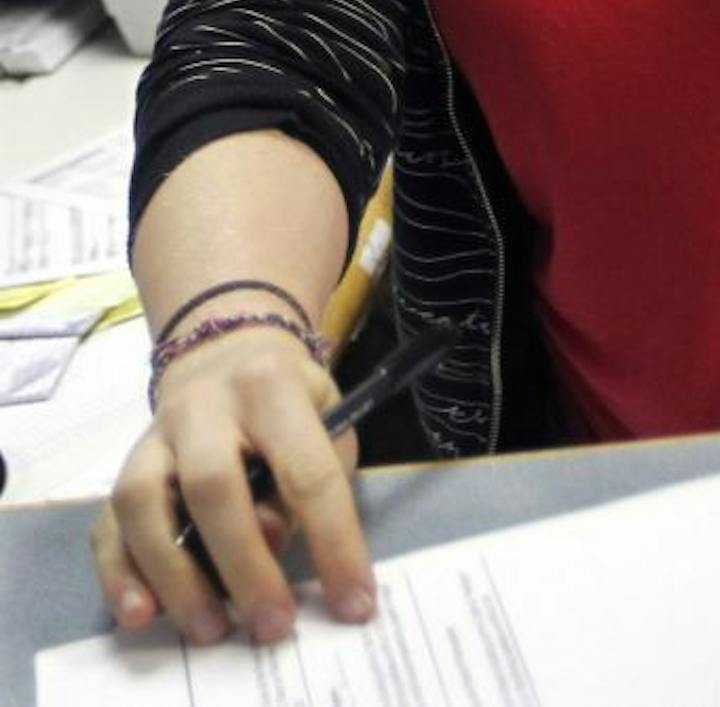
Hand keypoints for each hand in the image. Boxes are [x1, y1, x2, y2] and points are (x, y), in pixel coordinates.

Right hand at [92, 319, 372, 645]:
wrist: (226, 350)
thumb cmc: (290, 395)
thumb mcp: (327, 414)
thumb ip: (316, 472)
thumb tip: (272, 541)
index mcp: (272, 387)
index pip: (306, 469)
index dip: (333, 540)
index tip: (353, 601)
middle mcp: (204, 406)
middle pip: (212, 486)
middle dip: (243, 565)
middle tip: (272, 625)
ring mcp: (153, 437)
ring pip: (144, 506)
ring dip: (174, 577)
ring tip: (208, 628)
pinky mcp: (121, 468)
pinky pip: (107, 527)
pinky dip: (120, 575)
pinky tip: (142, 613)